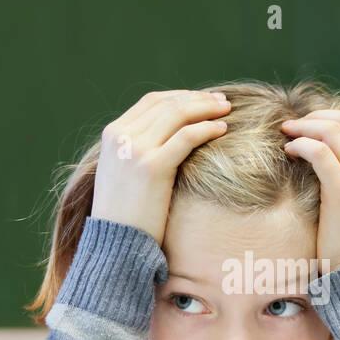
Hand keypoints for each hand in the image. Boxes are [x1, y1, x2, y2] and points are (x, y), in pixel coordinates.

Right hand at [90, 90, 230, 245]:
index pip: (152, 101)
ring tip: (227, 110)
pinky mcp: (153, 167)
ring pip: (178, 115)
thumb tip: (168, 136)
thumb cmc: (125, 215)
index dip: (181, 96)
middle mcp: (121, 137)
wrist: (115, 243)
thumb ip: (137, 149)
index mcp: (112, 134)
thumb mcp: (122, 172)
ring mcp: (136, 150)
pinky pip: (187, 137)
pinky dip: (207, 129)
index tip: (202, 99)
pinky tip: (222, 129)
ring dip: (206, 109)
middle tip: (222, 101)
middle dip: (198, 99)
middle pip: (167, 104)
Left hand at [281, 108, 339, 271]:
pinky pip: (319, 152)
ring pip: (332, 130)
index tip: (312, 122)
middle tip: (294, 125)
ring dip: (304, 127)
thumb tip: (333, 144)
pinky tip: (290, 151)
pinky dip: (301, 144)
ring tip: (287, 135)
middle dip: (316, 116)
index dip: (334, 114)